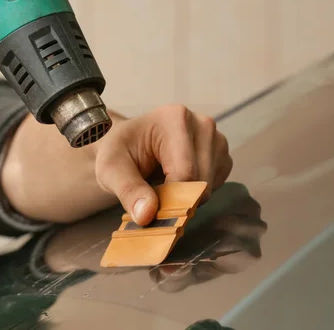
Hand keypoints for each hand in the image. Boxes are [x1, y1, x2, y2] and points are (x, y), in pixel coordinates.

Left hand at [94, 105, 232, 225]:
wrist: (130, 144)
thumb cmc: (121, 152)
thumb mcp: (110, 169)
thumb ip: (128, 190)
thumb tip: (147, 215)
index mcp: (175, 118)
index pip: (185, 172)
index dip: (169, 199)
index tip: (151, 209)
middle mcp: (202, 124)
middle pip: (201, 181)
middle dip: (177, 197)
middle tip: (153, 193)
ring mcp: (216, 138)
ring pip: (210, 186)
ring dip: (187, 194)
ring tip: (163, 181)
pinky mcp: (222, 154)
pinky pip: (217, 185)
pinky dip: (197, 191)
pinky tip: (178, 179)